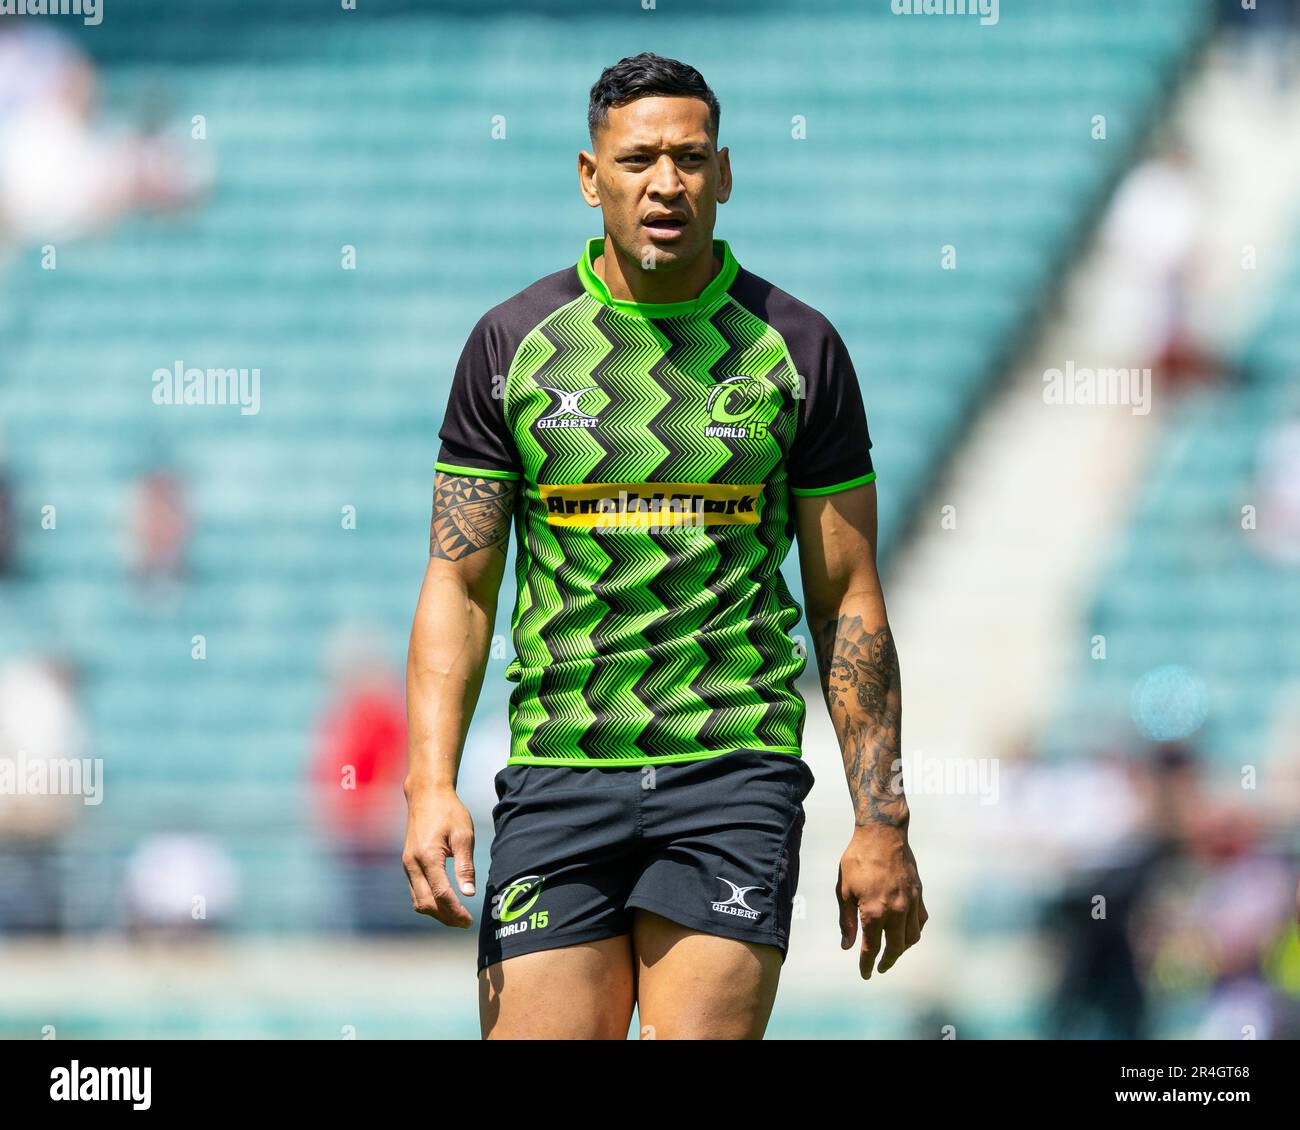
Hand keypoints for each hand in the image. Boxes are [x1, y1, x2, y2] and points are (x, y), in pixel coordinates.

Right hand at [402, 780, 475, 927]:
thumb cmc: (449, 812)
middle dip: (445, 917)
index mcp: (427, 856)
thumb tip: (469, 894)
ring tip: (457, 916)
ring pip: (418, 901)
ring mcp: (407, 865)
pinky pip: (415, 891)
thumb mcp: (463, 835)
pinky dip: (429, 902)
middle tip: (465, 923)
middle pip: (426, 903)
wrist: (426, 795)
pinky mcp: (407, 864)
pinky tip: (444, 903)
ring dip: (436, 913)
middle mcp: (412, 863)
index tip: (469, 921)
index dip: (455, 911)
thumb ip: (465, 865)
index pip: (440, 893)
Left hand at [837, 825, 926, 978]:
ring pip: (912, 937)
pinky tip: (905, 932)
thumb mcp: (844, 889)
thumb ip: (847, 920)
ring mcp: (911, 903)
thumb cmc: (858, 859)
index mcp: (874, 911)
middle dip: (886, 962)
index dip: (867, 963)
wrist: (882, 833)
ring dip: (901, 949)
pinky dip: (914, 931)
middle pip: (895, 948)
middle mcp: (896, 911)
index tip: (865, 973)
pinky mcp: (919, 894)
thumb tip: (848, 945)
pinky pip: (921, 921)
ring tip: (891, 952)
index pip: (872, 947)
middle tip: (879, 968)